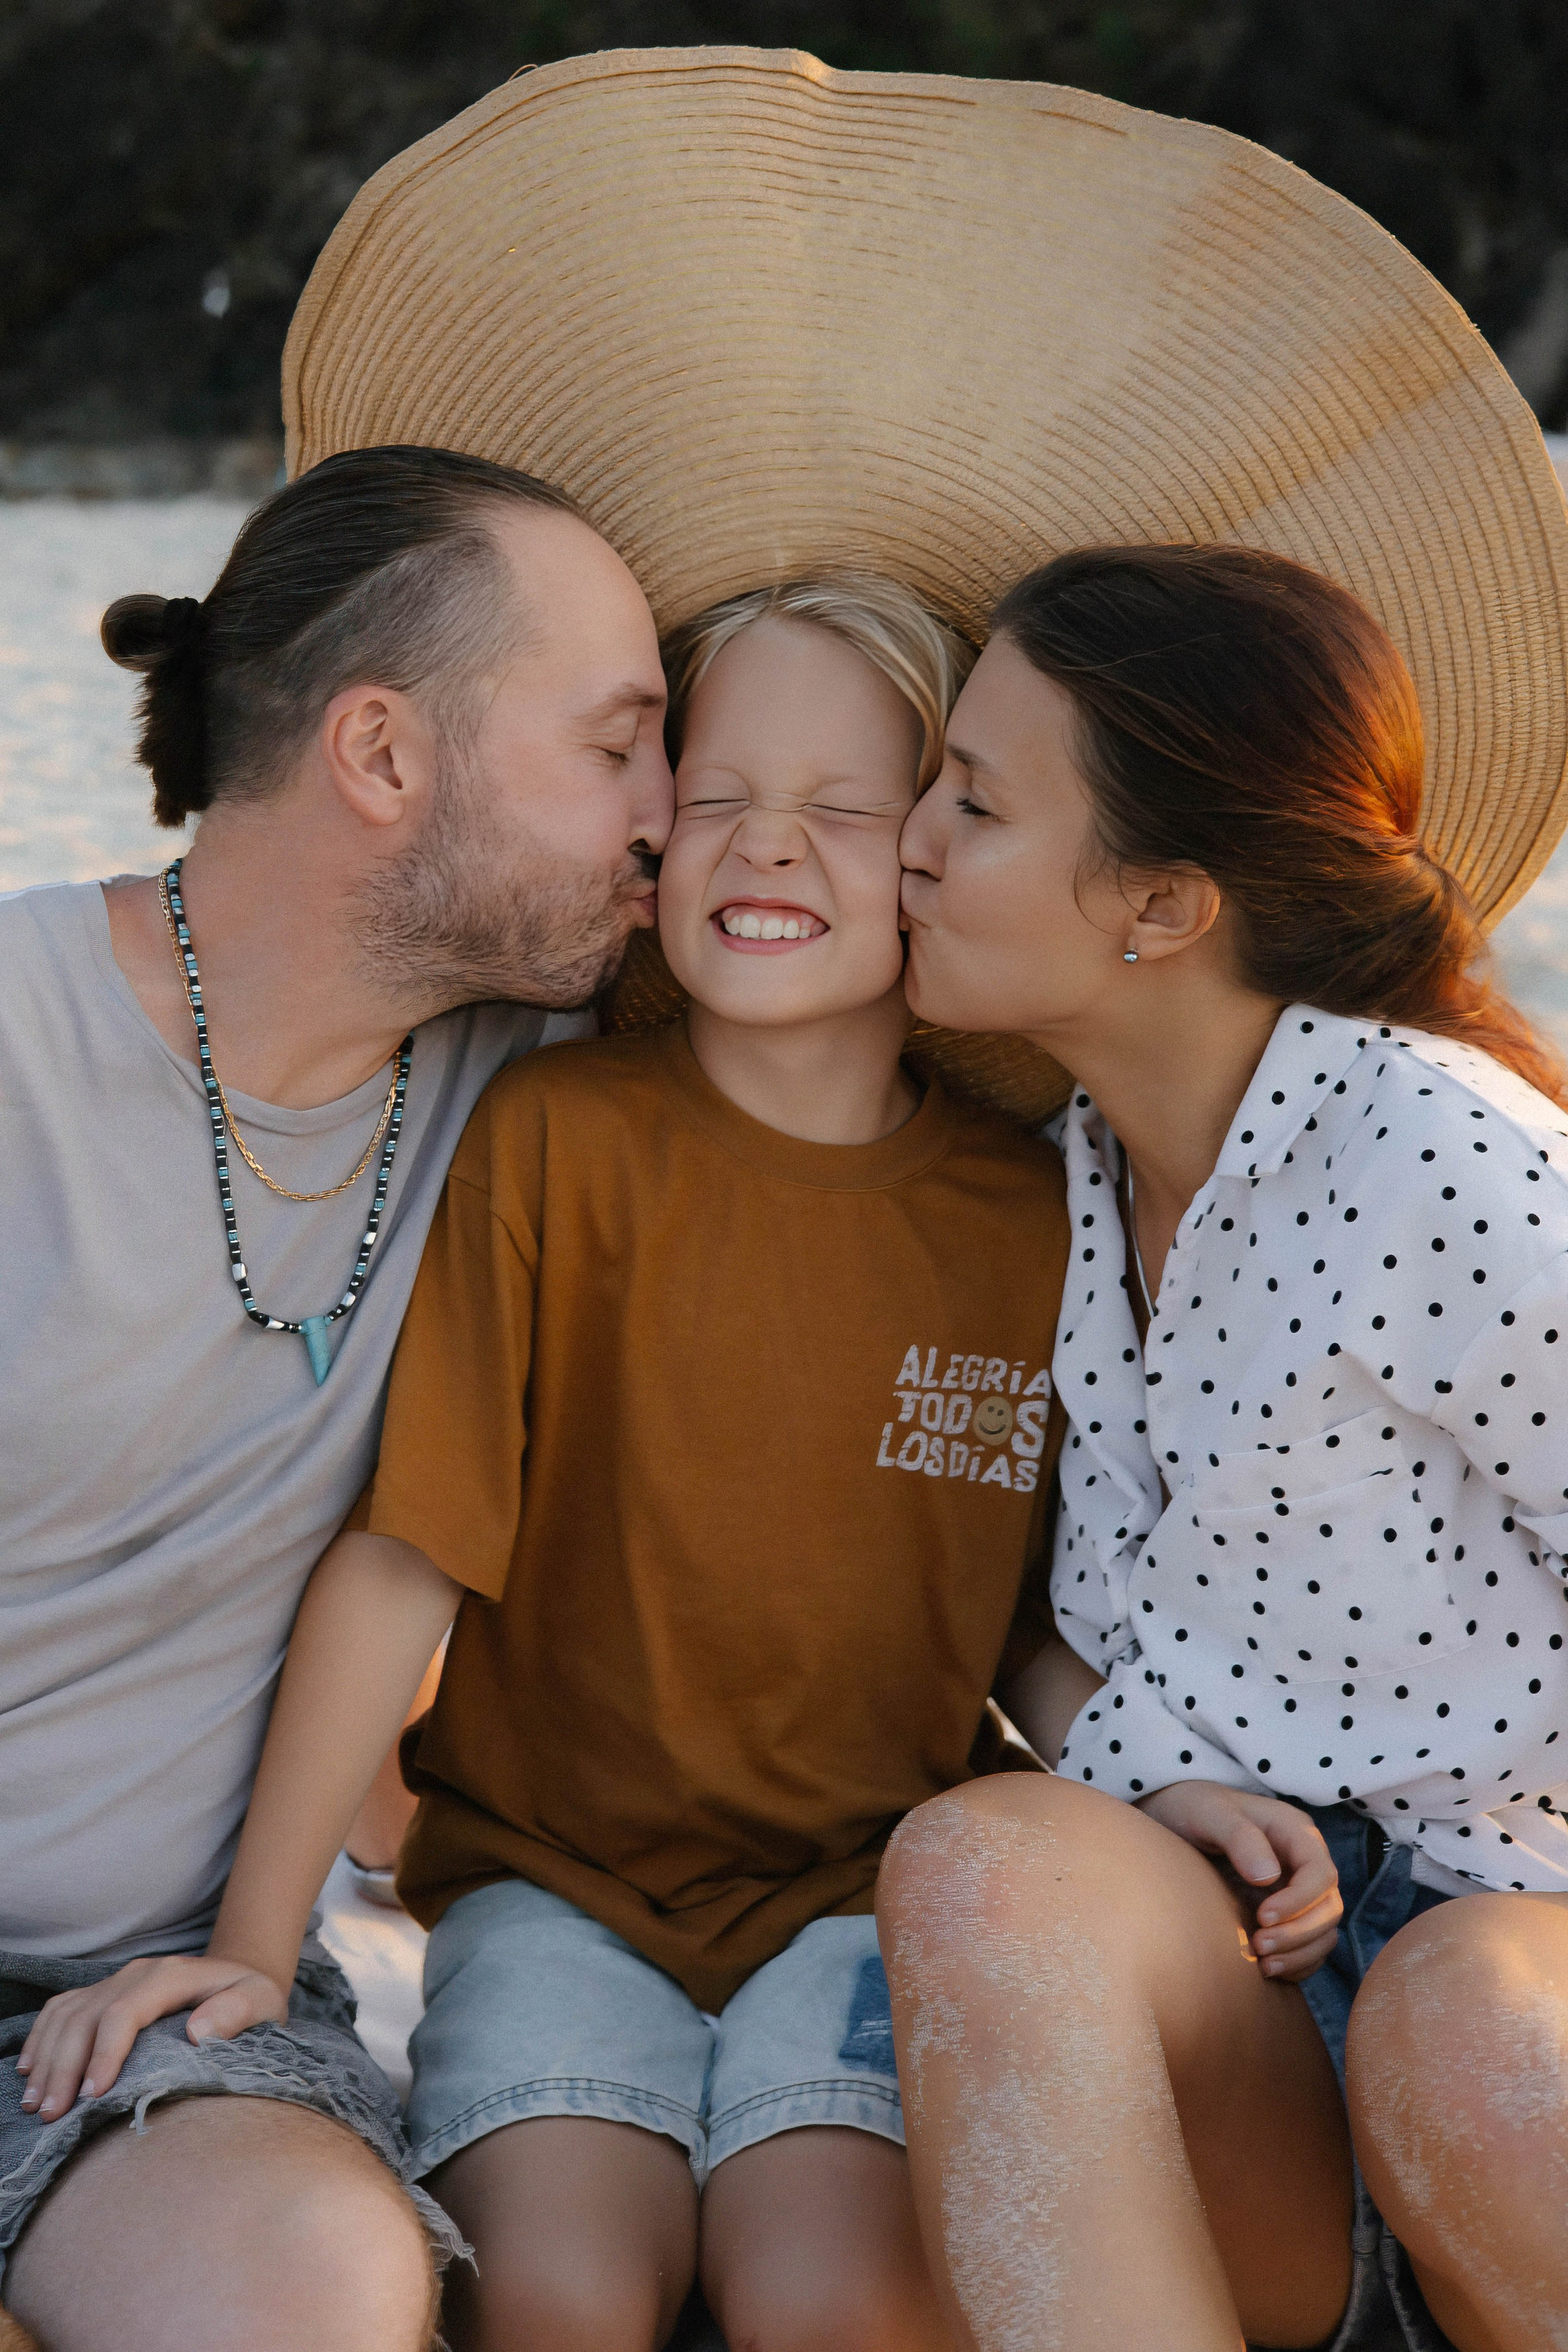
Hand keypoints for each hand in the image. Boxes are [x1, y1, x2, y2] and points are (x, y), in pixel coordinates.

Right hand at [16, 1954, 288, 2119]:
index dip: (104, 2052)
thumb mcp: (263, 2000)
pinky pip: (61, 2009)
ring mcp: (117, 1980)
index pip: (124, 2011)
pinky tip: (30, 2070)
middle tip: (53, 2114)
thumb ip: (237, 2012)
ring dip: (47, 2057)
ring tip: (37, 2104)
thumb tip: (198, 2032)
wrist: (241, 1975)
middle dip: (65, 2066)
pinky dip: (41, 2037)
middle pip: (86, 2016)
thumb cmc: (254, 1997)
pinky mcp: (105, 1992)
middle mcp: (138, 1973)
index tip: (93, 2095)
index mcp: (171, 1975)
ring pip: (67, 2014)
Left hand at [1136, 1781, 1342, 1980]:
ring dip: (1300, 1953)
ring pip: (1323, 1931)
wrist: (1175, 1820)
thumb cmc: (1193, 1808)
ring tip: (1264, 1964)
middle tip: (1260, 1946)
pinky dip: (1296, 1963)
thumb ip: (1239, 1838)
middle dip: (1299, 1933)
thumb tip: (1268, 1876)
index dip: (1299, 1901)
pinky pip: (1309, 1946)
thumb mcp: (1210, 1813)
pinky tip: (1267, 1969)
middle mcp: (1302, 1862)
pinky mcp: (1286, 1914)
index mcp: (1294, 1832)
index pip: (1321, 1873)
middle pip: (1328, 1907)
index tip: (1264, 1916)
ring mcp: (1297, 1890)